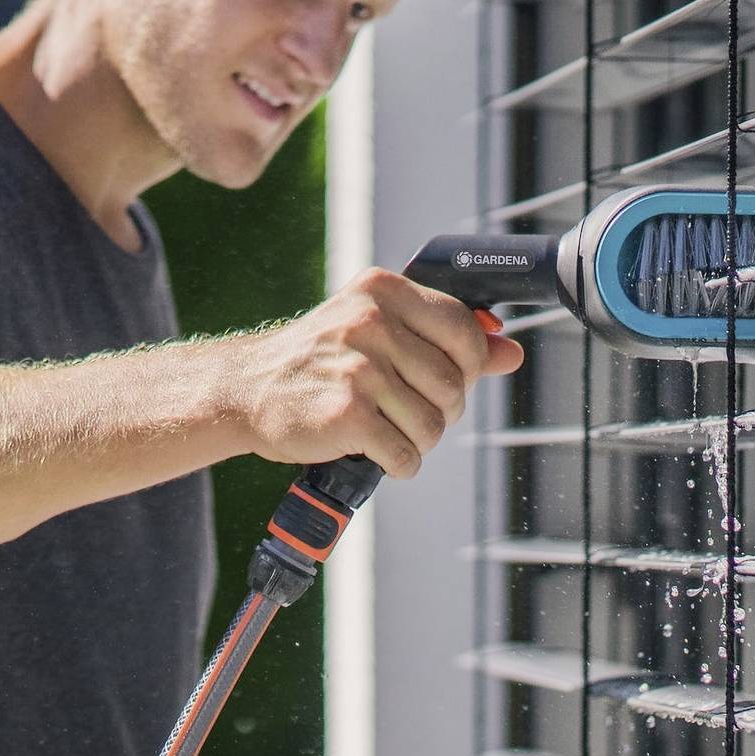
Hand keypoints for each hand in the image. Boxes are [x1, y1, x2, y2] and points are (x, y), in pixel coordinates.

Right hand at [234, 268, 522, 479]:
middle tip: (407, 411)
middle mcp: (370, 323)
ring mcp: (358, 370)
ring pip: (433, 424)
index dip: (466, 365)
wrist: (244, 389)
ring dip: (418, 441)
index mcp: (382, 291)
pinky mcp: (346, 414)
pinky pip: (405, 454)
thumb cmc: (318, 361)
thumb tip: (510, 352)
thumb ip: (445, 338)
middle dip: (440, 410)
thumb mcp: (376, 331)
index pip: (463, 330)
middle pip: (453, 383)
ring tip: (389, 432)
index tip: (440, 379)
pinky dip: (398, 464)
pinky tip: (376, 453)